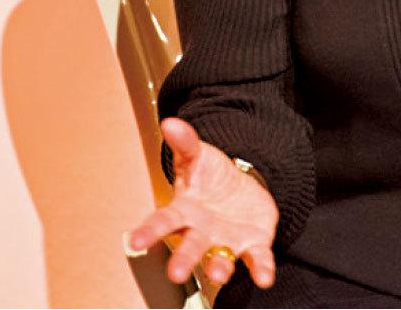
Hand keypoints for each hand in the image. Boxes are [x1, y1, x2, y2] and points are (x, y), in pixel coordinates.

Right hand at [125, 117, 278, 288]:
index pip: (163, 221)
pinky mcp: (252, 245)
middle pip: (190, 246)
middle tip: (175, 273)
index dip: (149, 232)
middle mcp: (202, 232)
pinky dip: (260, 268)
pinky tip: (264, 277)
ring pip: (220, 257)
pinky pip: (257, 258)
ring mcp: (226, 241)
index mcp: (184, 211)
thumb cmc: (209, 177)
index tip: (136, 243)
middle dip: (183, 259)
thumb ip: (185, 142)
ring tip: (219, 273)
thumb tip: (170, 123)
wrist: (240, 190)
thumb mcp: (197, 156)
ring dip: (219, 266)